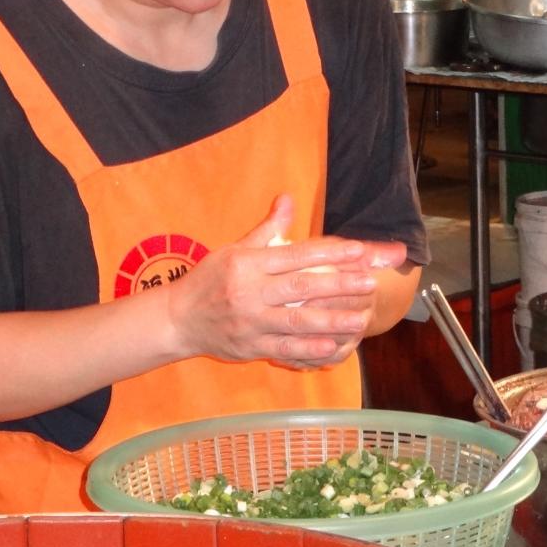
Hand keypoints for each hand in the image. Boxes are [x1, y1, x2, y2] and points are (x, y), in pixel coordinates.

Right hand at [166, 195, 407, 368]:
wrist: (177, 319)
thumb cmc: (208, 280)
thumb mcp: (233, 249)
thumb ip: (268, 228)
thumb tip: (289, 198)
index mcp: (247, 263)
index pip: (295, 255)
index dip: (328, 253)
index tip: (358, 251)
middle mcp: (249, 292)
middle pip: (301, 286)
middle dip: (339, 284)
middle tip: (370, 282)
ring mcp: (250, 322)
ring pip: (297, 320)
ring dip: (332, 320)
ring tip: (361, 318)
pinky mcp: (250, 346)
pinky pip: (284, 348)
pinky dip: (309, 348)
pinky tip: (333, 346)